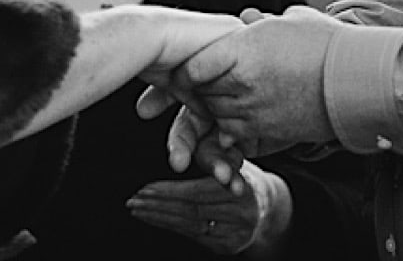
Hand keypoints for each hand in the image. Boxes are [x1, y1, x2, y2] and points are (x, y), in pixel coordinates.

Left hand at [126, 161, 291, 255]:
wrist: (269, 207)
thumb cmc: (242, 175)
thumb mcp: (232, 160)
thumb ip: (212, 158)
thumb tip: (177, 155)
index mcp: (242, 189)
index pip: (198, 193)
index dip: (169, 191)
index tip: (145, 188)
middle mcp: (242, 214)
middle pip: (191, 211)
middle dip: (158, 206)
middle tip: (133, 200)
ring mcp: (236, 234)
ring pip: (190, 226)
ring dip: (159, 218)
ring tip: (137, 209)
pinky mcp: (229, 247)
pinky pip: (194, 237)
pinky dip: (171, 227)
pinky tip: (155, 219)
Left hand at [139, 6, 339, 156]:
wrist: (358, 79)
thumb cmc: (327, 43)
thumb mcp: (291, 20)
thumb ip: (261, 22)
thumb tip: (249, 19)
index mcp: (242, 50)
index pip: (193, 67)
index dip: (189, 69)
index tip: (194, 67)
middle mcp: (242, 83)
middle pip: (202, 92)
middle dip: (204, 87)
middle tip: (214, 80)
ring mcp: (254, 111)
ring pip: (217, 115)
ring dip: (219, 108)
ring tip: (235, 94)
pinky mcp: (269, 133)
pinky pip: (236, 134)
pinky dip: (236, 127)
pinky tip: (250, 111)